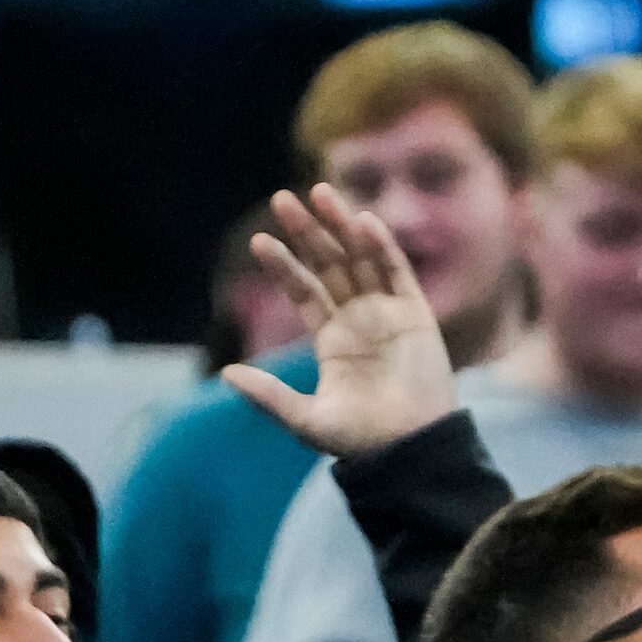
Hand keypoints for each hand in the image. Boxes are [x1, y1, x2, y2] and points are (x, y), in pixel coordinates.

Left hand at [223, 182, 454, 458]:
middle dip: (307, 232)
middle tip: (282, 198)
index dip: (282, 265)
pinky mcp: (416, 314)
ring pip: (360, 258)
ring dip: (341, 226)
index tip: (260, 240)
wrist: (409, 449)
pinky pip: (396, 272)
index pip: (302, 290)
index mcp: (331, 339)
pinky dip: (381, 247)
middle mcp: (358, 319)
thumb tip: (226, 372)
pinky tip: (361, 222)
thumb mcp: (304, 419)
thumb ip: (267, 395)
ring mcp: (387, 312)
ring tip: (320, 192)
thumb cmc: (359, 440)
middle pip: (328, 264)